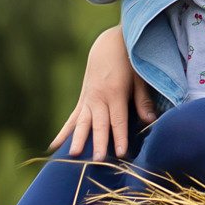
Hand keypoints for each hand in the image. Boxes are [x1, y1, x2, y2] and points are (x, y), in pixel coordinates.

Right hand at [51, 25, 156, 160]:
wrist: (109, 43)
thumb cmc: (129, 61)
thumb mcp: (139, 77)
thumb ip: (143, 100)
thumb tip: (150, 121)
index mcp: (115, 92)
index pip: (118, 120)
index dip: (119, 137)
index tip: (120, 153)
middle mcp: (99, 97)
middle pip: (99, 124)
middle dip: (98, 143)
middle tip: (97, 160)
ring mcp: (88, 99)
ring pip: (82, 123)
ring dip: (78, 139)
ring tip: (72, 155)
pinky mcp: (83, 100)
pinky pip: (72, 118)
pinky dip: (64, 132)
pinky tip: (54, 147)